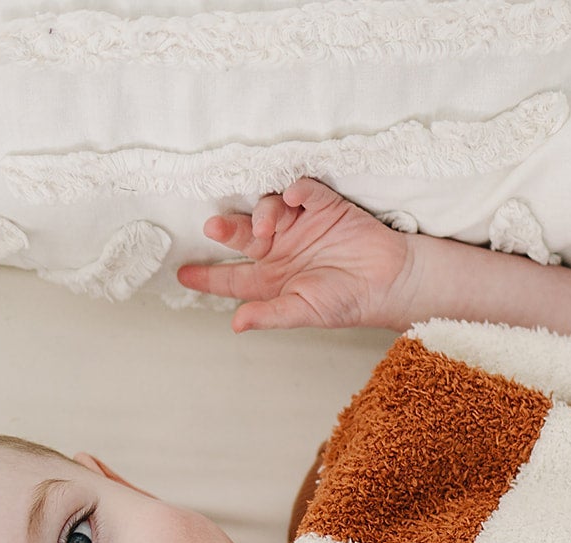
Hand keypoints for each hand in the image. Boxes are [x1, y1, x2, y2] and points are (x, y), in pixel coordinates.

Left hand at [175, 177, 412, 333]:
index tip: (182, 275)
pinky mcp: (323, 206)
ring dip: (263, 213)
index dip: (207, 277)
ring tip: (269, 227)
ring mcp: (300, 226)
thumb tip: (236, 324)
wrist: (388, 282)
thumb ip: (270, 315)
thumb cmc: (348, 302)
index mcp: (272, 278)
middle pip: (243, 236)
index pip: (232, 278)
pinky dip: (297, 190)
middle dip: (227, 229)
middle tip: (214, 226)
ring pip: (268, 208)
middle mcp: (281, 249)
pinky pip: (304, 190)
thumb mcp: (304, 312)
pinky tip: (295, 196)